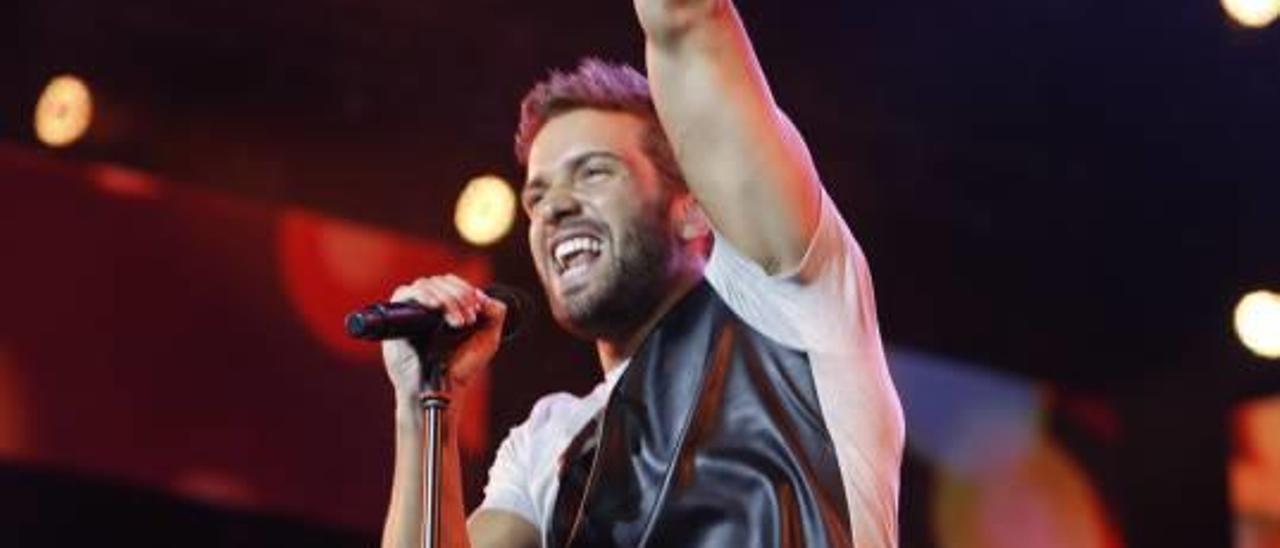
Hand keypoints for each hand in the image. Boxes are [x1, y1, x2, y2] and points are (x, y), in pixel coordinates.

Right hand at [382, 274, 506, 409]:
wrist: (445, 388)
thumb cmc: (462, 365)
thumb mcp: (488, 338)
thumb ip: (495, 313)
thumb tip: (481, 294)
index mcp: (445, 307)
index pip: (450, 282)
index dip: (465, 288)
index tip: (477, 307)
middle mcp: (426, 307)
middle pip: (439, 282)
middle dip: (459, 296)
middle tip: (469, 319)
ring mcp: (411, 312)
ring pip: (425, 285)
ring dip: (446, 298)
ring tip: (459, 322)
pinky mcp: (398, 320)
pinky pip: (405, 295)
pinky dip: (422, 295)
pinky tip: (436, 306)